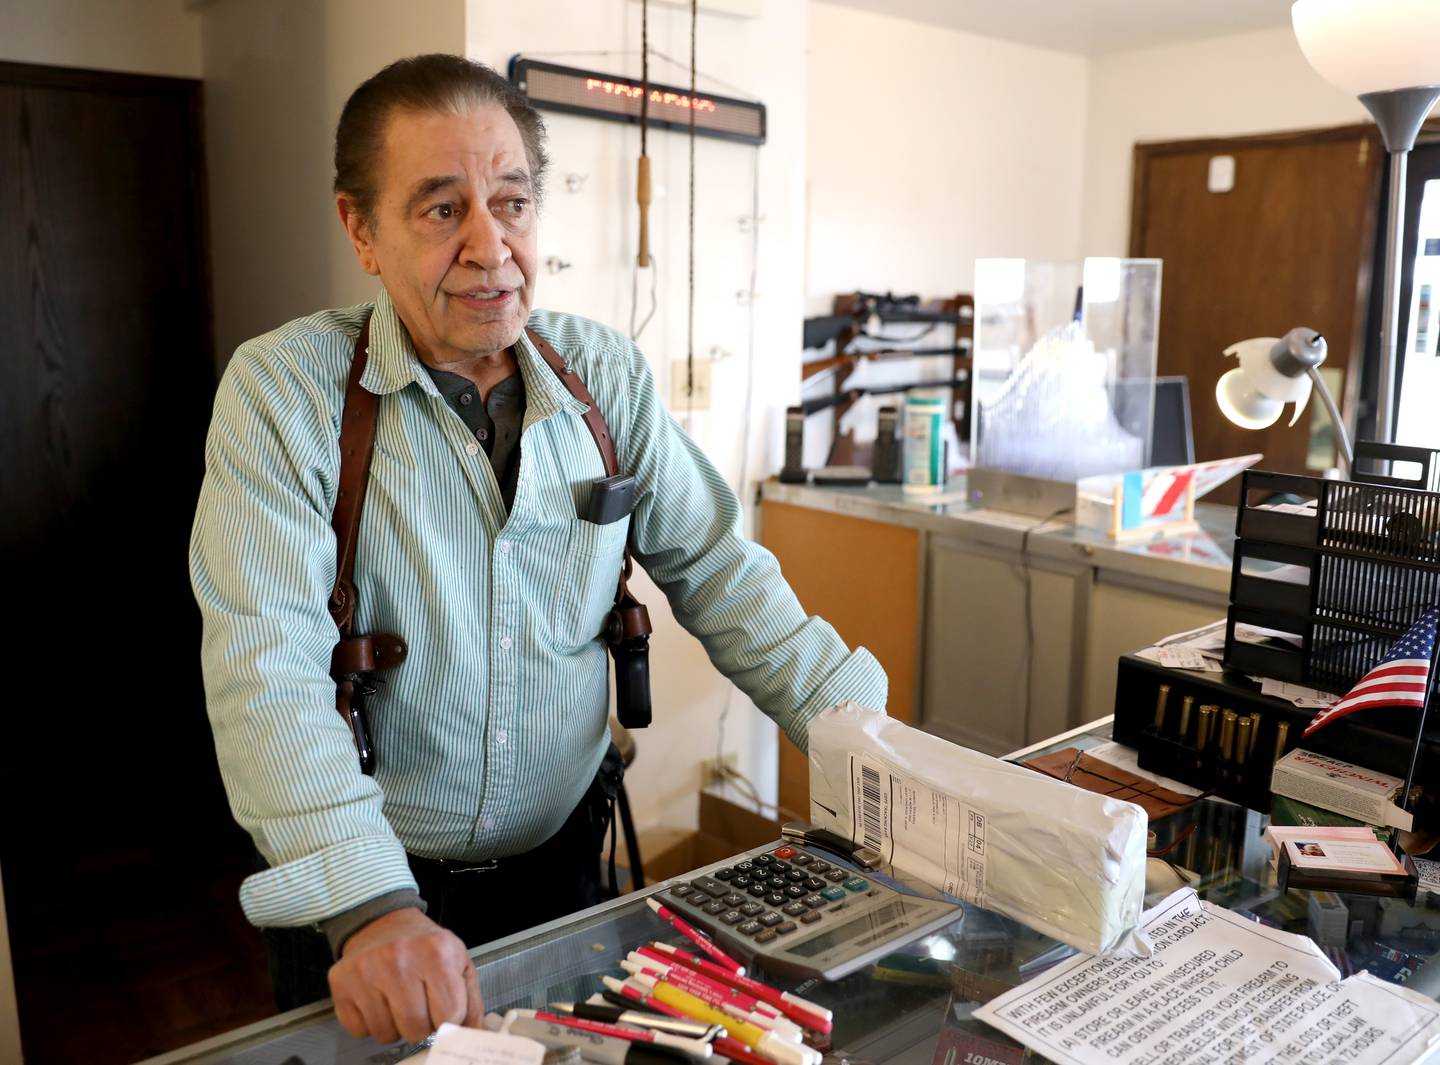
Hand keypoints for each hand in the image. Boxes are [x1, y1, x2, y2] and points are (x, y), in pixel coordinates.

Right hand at [328, 907, 483, 1043]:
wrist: (383, 922)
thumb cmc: (424, 945)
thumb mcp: (458, 963)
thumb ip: (472, 1002)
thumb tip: (474, 1037)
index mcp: (436, 953)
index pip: (450, 1015)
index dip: (448, 1017)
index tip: (443, 1006)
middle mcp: (399, 960)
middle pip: (416, 1029)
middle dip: (421, 1024)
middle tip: (419, 1002)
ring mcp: (367, 972)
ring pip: (386, 1034)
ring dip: (394, 1024)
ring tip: (397, 998)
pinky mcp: (342, 983)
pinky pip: (359, 1030)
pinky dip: (369, 1023)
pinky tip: (377, 999)